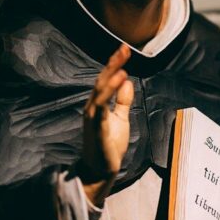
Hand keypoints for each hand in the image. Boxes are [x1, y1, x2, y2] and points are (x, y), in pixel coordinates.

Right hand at [79, 44, 133, 203]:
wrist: (100, 171)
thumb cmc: (108, 146)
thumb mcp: (120, 119)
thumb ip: (123, 101)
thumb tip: (127, 81)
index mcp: (97, 105)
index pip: (105, 80)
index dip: (114, 64)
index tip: (124, 50)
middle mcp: (91, 108)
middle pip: (101, 80)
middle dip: (113, 64)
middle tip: (124, 48)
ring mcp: (92, 117)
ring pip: (100, 90)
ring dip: (111, 74)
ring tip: (122, 61)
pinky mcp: (97, 127)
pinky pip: (102, 105)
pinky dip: (110, 91)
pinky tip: (119, 80)